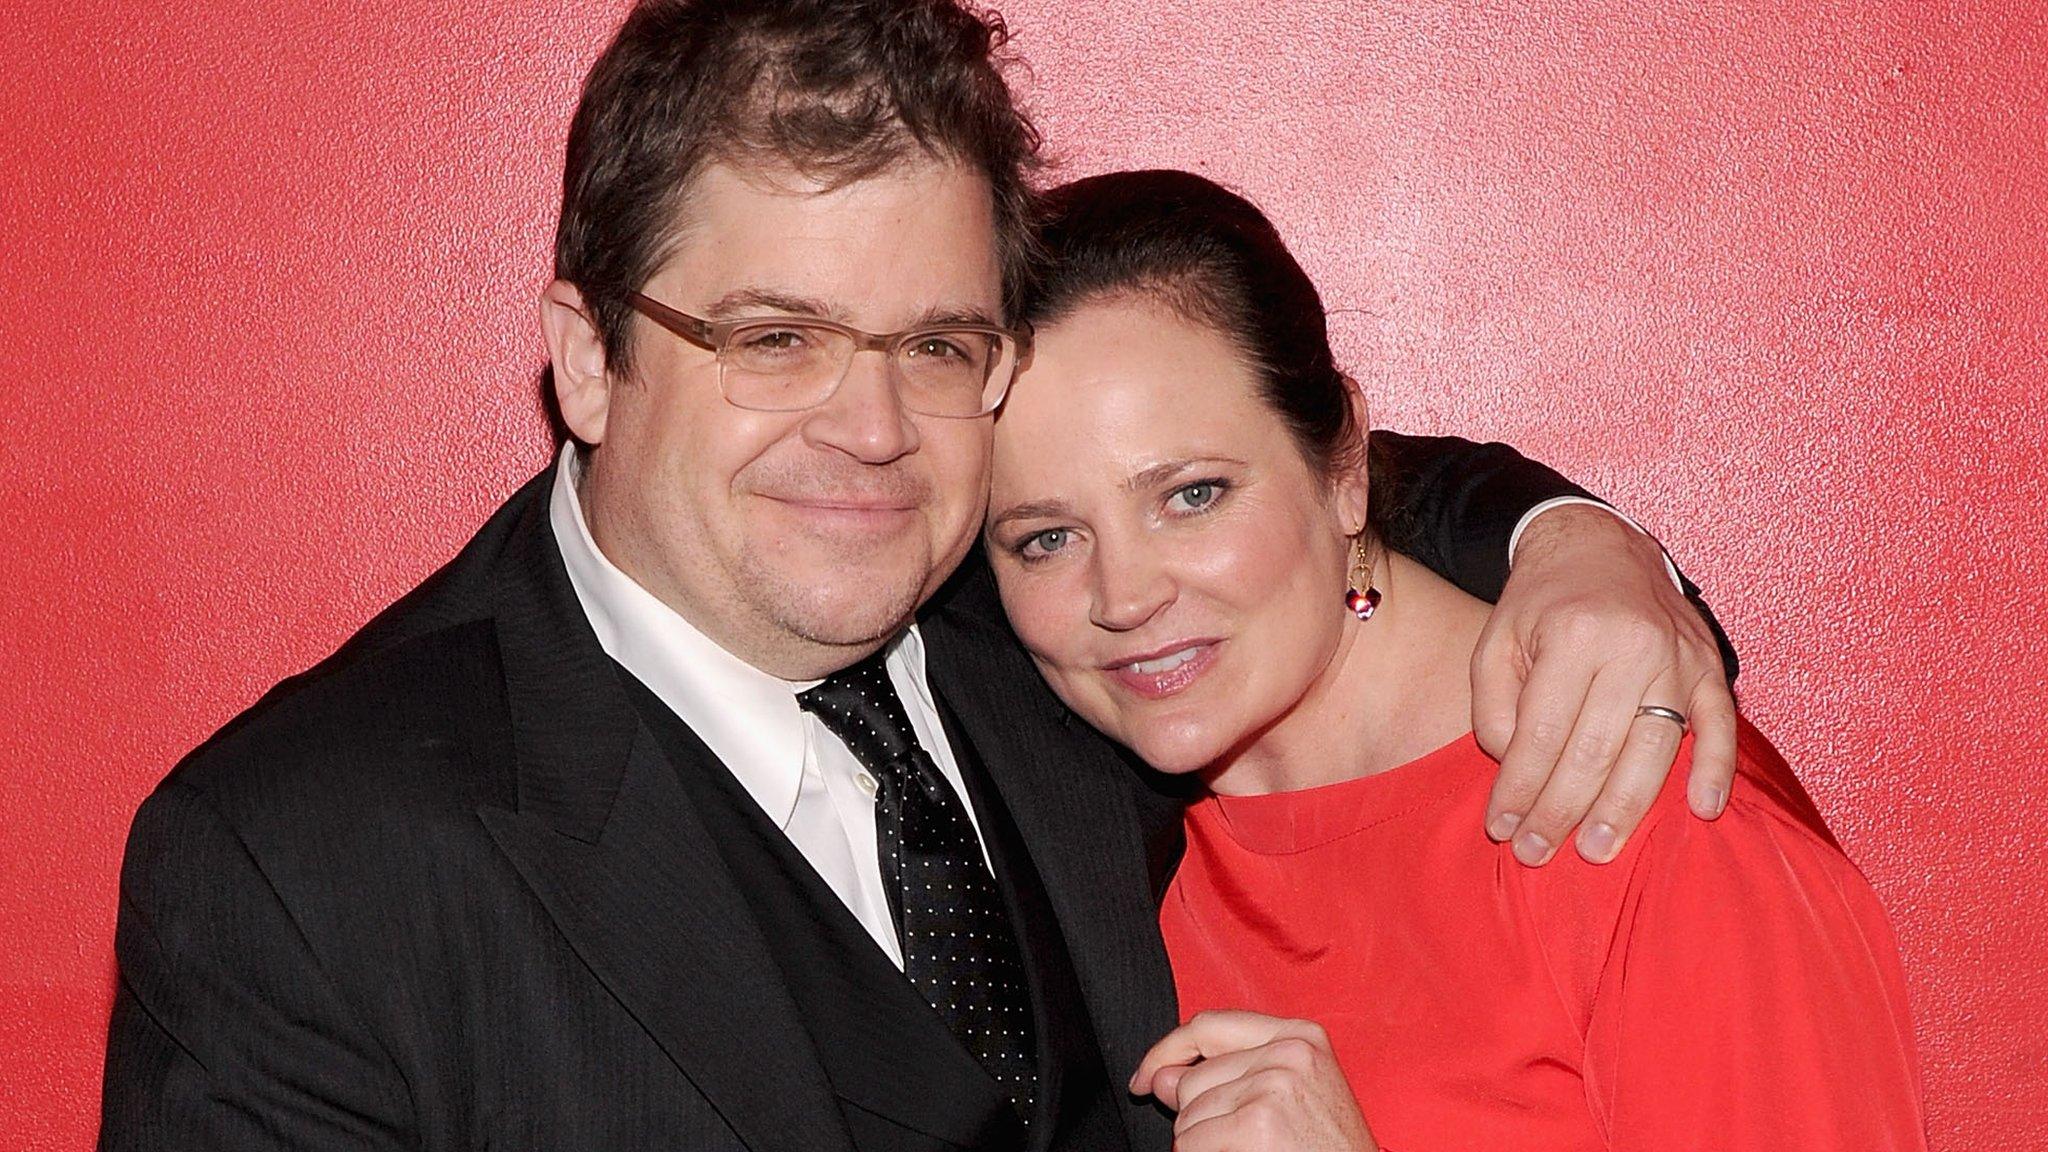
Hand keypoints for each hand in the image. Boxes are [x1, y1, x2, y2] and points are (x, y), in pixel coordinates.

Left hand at [1130, 1010, 1378, 1151]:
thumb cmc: (1329, 1150)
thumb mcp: (1288, 1099)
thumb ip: (1225, 1078)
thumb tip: (1158, 1077)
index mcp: (1300, 1037)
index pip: (1208, 1025)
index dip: (1167, 1050)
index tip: (1145, 1077)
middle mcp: (1288, 1053)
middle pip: (1192, 1078)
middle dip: (1199, 1116)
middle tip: (1245, 1141)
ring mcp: (1273, 1087)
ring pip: (1187, 1116)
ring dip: (1203, 1145)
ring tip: (1253, 1151)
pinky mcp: (1258, 1125)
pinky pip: (1191, 1144)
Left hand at [1473, 504, 1736, 865]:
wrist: (1600, 547)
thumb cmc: (1541, 604)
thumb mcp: (1495, 640)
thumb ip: (1495, 706)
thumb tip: (1515, 768)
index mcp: (1573, 635)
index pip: (1542, 733)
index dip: (1519, 789)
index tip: (1501, 829)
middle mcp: (1633, 647)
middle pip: (1596, 751)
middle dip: (1561, 812)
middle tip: (1538, 855)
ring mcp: (1680, 660)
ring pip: (1654, 751)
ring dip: (1624, 810)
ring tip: (1597, 851)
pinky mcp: (1711, 669)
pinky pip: (1721, 727)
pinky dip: (1715, 771)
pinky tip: (1701, 811)